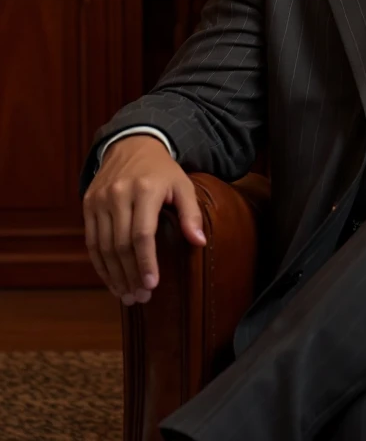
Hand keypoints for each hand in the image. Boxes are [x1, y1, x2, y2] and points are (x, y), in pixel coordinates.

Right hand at [82, 135, 205, 304]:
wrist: (132, 144)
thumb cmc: (163, 171)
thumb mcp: (183, 185)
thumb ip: (191, 214)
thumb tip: (200, 242)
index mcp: (146, 190)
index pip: (142, 234)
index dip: (146, 262)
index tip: (151, 285)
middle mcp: (119, 194)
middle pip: (121, 244)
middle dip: (130, 275)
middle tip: (139, 298)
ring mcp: (100, 200)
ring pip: (103, 246)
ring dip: (114, 275)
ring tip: (126, 295)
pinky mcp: (88, 204)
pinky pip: (92, 241)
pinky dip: (100, 264)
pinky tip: (111, 279)